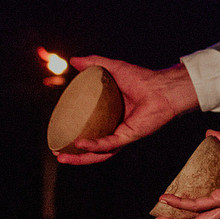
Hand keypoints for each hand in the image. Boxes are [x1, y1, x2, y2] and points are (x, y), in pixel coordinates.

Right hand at [56, 56, 199, 165]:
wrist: (162, 86)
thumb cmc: (142, 79)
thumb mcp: (113, 68)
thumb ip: (93, 64)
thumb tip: (72, 61)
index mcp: (111, 118)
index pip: (90, 131)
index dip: (75, 136)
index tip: (59, 136)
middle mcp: (116, 130)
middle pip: (92, 149)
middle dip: (74, 155)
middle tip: (57, 154)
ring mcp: (122, 135)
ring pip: (99, 153)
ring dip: (80, 157)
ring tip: (63, 157)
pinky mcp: (129, 136)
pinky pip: (109, 144)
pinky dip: (94, 145)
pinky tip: (80, 143)